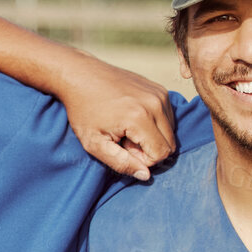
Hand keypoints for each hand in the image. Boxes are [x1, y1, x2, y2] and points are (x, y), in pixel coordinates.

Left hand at [58, 60, 177, 180]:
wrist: (80, 75)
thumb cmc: (83, 111)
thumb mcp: (94, 144)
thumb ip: (121, 163)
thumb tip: (146, 176)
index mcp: (140, 118)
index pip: (161, 154)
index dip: (142, 159)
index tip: (122, 148)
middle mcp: (156, 103)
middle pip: (170, 144)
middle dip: (148, 149)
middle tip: (123, 140)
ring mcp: (160, 94)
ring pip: (171, 131)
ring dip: (151, 137)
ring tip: (126, 128)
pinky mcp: (160, 89)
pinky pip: (168, 117)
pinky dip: (153, 123)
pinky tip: (131, 117)